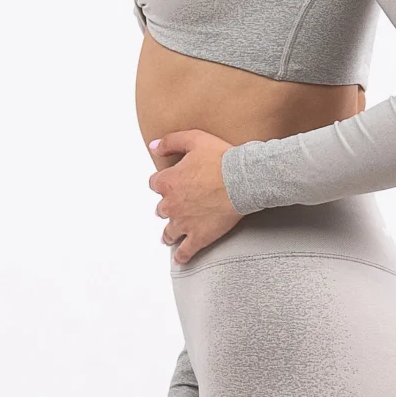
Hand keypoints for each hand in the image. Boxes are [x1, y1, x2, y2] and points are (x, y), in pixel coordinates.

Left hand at [148, 129, 244, 264]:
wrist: (242, 180)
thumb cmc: (222, 159)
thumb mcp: (194, 139)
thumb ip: (170, 141)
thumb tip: (153, 146)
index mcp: (168, 181)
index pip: (154, 184)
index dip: (163, 182)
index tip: (170, 182)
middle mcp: (171, 204)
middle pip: (161, 209)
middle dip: (169, 206)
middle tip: (179, 205)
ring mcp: (184, 223)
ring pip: (169, 232)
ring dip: (171, 232)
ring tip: (173, 235)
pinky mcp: (199, 236)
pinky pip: (185, 251)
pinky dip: (182, 256)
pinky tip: (181, 258)